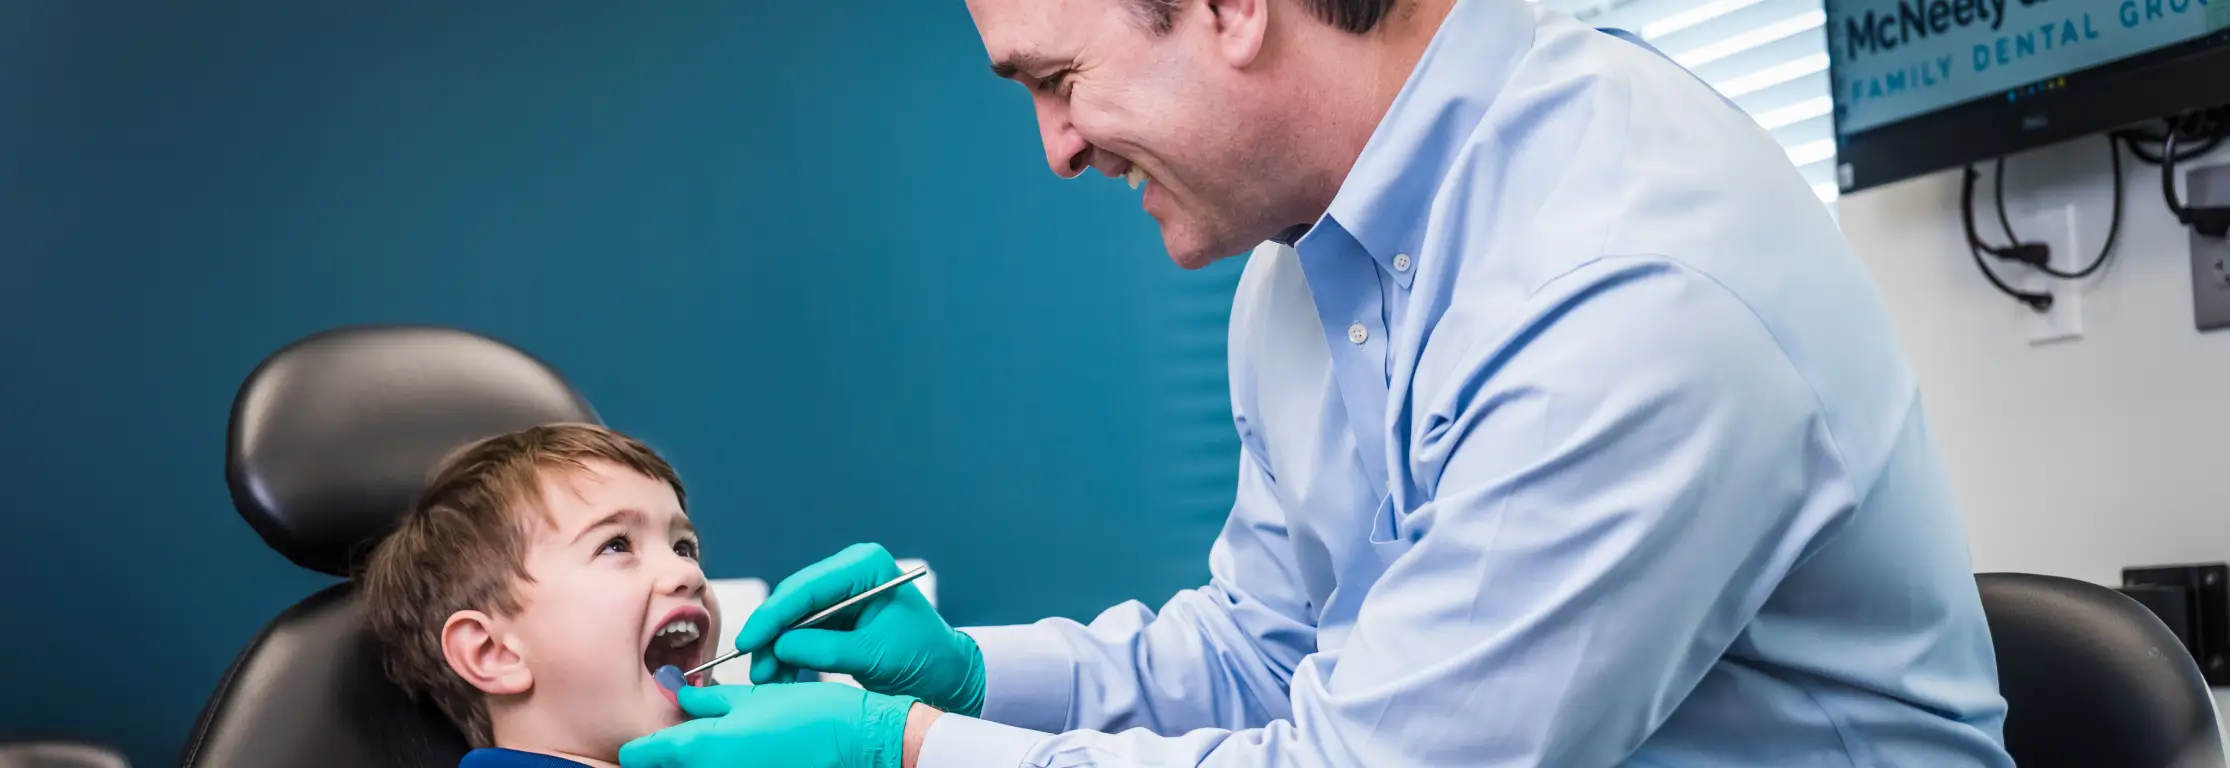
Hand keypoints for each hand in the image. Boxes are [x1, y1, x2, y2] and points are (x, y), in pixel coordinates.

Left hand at [617, 683, 915, 767]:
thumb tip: (681, 697)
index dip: (639, 747)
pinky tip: (741, 751)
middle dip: (669, 755)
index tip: (636, 743)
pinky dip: (722, 764)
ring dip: (698, 759)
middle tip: (679, 739)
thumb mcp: (755, 696)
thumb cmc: (813, 717)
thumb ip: (709, 701)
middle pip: (672, 767)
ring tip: (718, 740)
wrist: (858, 743)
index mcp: (703, 747)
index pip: (645, 754)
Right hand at [736, 543, 985, 715]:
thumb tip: (780, 647)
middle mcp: (850, 572)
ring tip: (764, 679)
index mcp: (866, 566)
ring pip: (793, 619)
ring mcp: (841, 593)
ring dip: (776, 650)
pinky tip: (778, 677)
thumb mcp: (874, 654)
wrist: (944, 672)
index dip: (774, 615)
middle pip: (795, 600)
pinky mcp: (836, 616)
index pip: (808, 587)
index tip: (749, 640)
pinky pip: (802, 632)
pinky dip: (789, 656)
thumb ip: (826, 649)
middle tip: (753, 667)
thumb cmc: (922, 656)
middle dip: (771, 636)